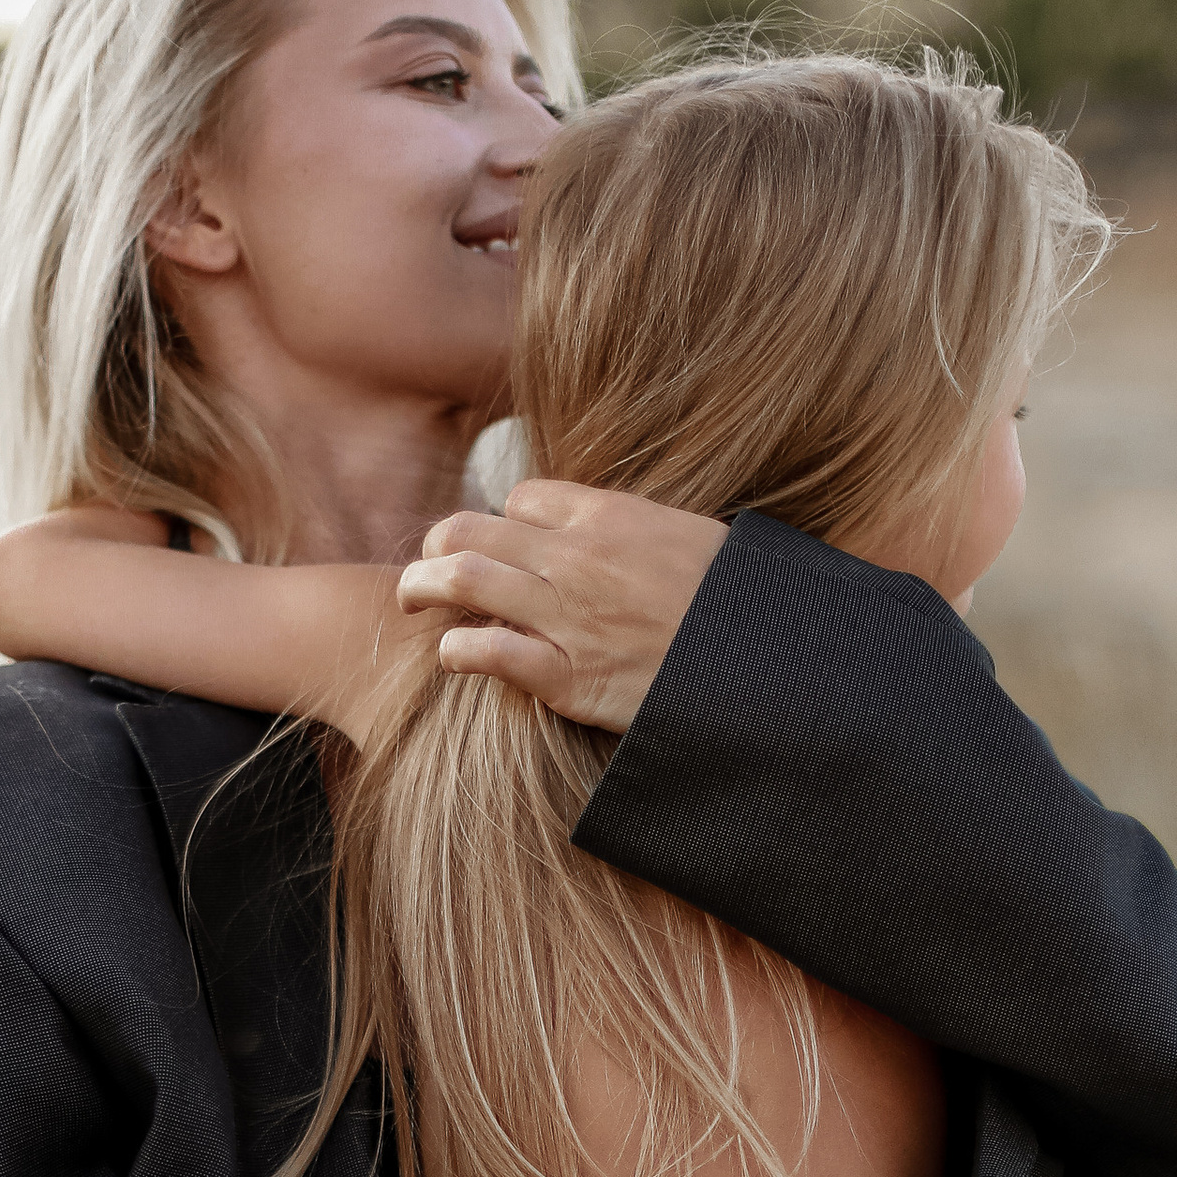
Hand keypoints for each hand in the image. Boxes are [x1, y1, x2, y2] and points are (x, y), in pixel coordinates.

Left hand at [395, 481, 726, 735]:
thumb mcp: (694, 542)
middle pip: (473, 529)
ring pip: (464, 579)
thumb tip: (620, 534)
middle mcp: (578, 558)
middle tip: (427, 565)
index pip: (523, 499)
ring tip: (411, 597)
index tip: (508, 546)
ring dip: (424, 585)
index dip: (507, 522)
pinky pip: (487, 651)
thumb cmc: (738, 608)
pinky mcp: (566, 677)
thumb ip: (642, 533)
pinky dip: (458, 650)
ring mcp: (567, 617)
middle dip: (438, 544)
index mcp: (611, 516)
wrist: (765, 667)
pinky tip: (454, 655)